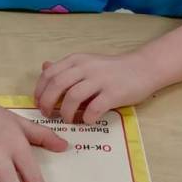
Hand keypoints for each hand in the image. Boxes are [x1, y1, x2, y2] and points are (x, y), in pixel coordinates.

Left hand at [34, 50, 153, 123]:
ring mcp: (100, 80)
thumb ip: (66, 67)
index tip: (38, 104)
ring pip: (72, 97)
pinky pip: (94, 108)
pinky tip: (87, 120)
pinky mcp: (114, 93)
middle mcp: (86, 67)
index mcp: (77, 60)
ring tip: (68, 119)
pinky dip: (86, 118)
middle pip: (57, 85)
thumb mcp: (86, 62)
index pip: (49, 74)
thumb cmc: (112, 69)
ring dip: (66, 113)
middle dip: (47, 103)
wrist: (143, 68)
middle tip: (48, 115)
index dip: (39, 90)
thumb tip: (44, 67)